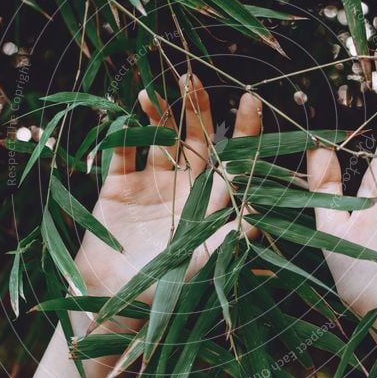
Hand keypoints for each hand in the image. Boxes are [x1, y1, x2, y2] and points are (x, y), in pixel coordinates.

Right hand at [74, 74, 261, 303]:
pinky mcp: (119, 186)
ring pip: (160, 139)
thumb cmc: (166, 287)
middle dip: (196, 108)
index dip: (244, 129)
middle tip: (192, 78)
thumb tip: (261, 217)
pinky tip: (127, 113)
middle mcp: (185, 186)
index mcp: (210, 200)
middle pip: (196, 139)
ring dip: (158, 114)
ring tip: (153, 92)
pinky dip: (124, 133)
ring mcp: (151, 183)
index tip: (251, 99)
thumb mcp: (203, 262)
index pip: (232, 158)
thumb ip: (229, 238)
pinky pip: (123, 152)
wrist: (115, 299)